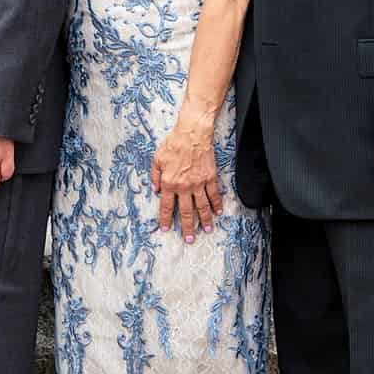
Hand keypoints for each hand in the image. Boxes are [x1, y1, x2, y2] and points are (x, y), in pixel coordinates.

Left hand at [152, 122, 220, 238]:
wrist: (192, 134)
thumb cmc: (173, 145)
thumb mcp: (156, 159)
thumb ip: (154, 176)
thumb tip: (154, 190)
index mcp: (169, 183)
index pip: (166, 206)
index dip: (166, 219)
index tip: (166, 229)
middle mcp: (184, 187)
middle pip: (186, 212)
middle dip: (187, 227)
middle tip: (189, 239)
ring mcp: (199, 184)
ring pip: (202, 207)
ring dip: (204, 220)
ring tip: (207, 231)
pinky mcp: (210, 178)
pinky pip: (214, 195)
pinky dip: (216, 204)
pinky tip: (218, 213)